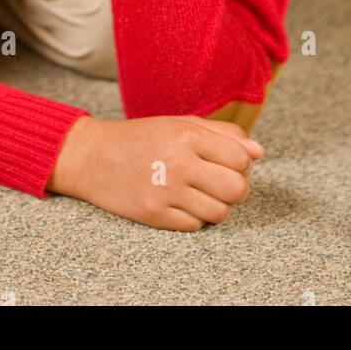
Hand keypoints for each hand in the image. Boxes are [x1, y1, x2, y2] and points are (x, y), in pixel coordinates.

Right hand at [47, 114, 264, 229]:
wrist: (92, 156)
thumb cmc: (141, 137)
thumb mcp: (180, 123)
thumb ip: (223, 134)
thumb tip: (259, 152)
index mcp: (187, 135)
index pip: (241, 159)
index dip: (242, 164)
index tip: (230, 164)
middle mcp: (178, 163)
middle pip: (236, 189)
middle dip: (236, 189)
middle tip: (221, 183)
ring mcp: (165, 191)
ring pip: (219, 212)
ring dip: (216, 206)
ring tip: (201, 193)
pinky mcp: (153, 214)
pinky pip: (195, 226)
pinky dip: (194, 217)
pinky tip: (181, 203)